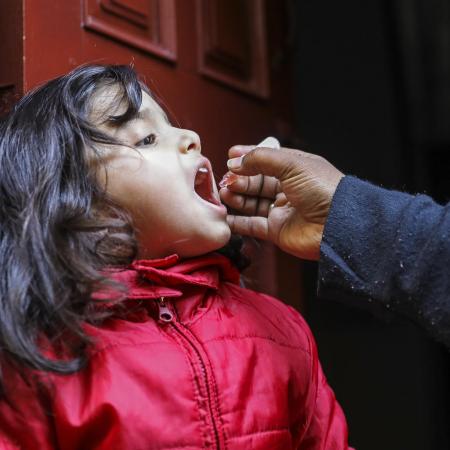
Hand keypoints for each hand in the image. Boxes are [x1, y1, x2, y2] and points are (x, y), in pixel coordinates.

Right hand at [219, 145, 343, 260]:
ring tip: (223, 193)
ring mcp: (282, 210)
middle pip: (256, 182)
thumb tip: (235, 161)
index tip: (230, 155)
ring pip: (252, 203)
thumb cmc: (323, 189)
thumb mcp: (292, 164)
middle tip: (225, 179)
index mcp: (296, 168)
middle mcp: (288, 188)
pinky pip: (252, 225)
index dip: (248, 157)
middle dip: (239, 179)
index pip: (267, 160)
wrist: (338, 225)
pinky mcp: (277, 230)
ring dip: (236, 197)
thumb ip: (261, 159)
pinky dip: (237, 222)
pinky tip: (225, 216)